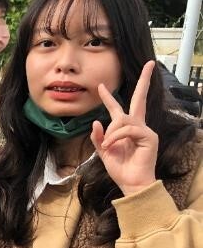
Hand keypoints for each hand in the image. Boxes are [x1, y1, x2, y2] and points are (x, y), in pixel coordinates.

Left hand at [90, 60, 158, 195]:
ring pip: (124, 120)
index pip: (118, 109)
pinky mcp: (149, 136)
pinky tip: (110, 146)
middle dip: (144, 81)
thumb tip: (97, 121)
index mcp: (125, 129)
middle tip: (150, 63)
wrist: (131, 183)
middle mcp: (137, 126)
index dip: (109, 97)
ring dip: (111, 133)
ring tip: (106, 146)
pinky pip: (128, 130)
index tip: (101, 85)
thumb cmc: (120, 169)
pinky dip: (116, 137)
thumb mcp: (103, 152)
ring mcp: (145, 130)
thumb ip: (98, 137)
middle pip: (139, 99)